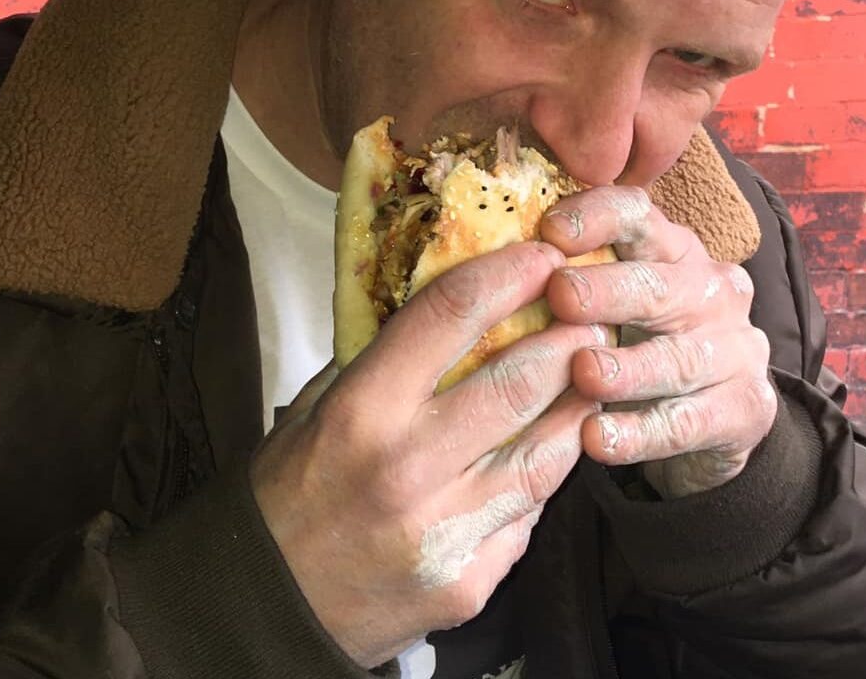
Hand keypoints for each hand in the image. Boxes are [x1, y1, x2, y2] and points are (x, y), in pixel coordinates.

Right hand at [251, 241, 603, 666]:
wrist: (270, 610)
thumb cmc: (288, 497)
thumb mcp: (314, 410)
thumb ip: (376, 360)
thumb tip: (442, 303)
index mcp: (361, 412)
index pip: (450, 318)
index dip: (506, 275)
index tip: (541, 255)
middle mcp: (408, 468)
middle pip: (518, 383)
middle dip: (568, 339)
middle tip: (592, 313)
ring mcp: (446, 532)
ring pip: (545, 453)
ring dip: (578, 405)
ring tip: (595, 373)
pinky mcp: (471, 582)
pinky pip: (528, 515)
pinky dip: (547, 475)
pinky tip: (557, 447)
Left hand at [540, 186, 776, 497]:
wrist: (710, 424)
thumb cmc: (635, 347)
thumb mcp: (609, 306)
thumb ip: (568, 279)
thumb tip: (488, 265)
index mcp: (673, 250)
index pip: (639, 215)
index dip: (597, 217)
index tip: (548, 231)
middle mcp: (712, 290)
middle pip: (661, 283)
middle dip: (609, 289)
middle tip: (561, 298)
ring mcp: (737, 349)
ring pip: (679, 356)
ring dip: (628, 366)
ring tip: (583, 373)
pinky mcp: (746, 409)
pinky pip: (692, 422)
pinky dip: (642, 432)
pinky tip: (598, 438)